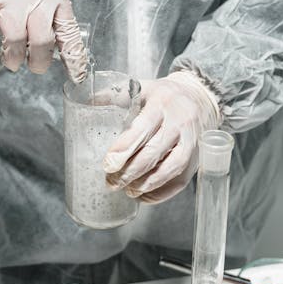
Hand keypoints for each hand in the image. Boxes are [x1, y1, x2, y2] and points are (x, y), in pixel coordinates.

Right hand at [0, 0, 86, 80]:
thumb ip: (49, 1)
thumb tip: (59, 37)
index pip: (67, 29)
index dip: (73, 58)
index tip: (76, 76)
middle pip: (43, 42)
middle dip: (40, 62)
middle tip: (33, 66)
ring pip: (16, 41)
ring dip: (13, 57)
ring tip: (11, 60)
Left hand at [102, 72, 220, 203]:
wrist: (198, 98)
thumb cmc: (162, 95)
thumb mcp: (140, 87)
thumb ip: (114, 96)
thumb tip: (84, 104)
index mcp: (162, 102)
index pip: (143, 127)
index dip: (125, 148)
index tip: (108, 164)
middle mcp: (179, 121)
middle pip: (155, 151)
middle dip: (131, 171)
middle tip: (112, 182)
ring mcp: (191, 140)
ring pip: (172, 167)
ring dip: (147, 183)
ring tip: (128, 190)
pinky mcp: (196, 156)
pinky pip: (182, 179)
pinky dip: (163, 192)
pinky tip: (145, 196)